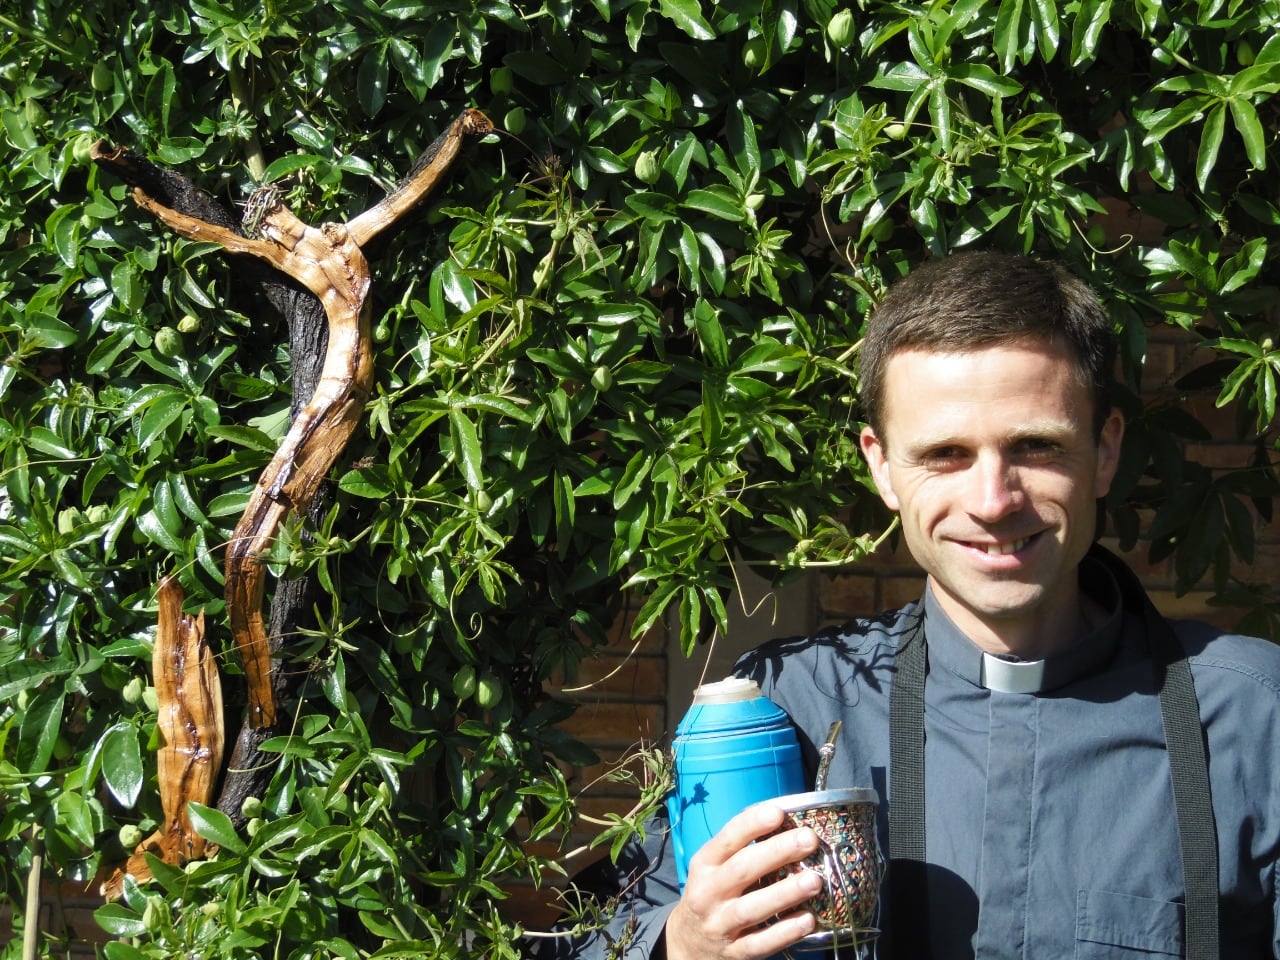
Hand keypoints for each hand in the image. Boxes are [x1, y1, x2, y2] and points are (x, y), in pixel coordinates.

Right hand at [664, 803, 823, 959]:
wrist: (687, 944)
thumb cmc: (711, 895)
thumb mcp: (713, 868)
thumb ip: (740, 849)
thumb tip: (786, 825)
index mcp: (704, 865)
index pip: (726, 840)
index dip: (752, 825)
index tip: (779, 812)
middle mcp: (708, 893)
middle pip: (742, 870)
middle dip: (777, 852)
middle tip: (808, 839)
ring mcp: (720, 925)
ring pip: (752, 908)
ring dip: (785, 893)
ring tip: (814, 880)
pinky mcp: (734, 953)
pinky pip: (761, 943)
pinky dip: (784, 932)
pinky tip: (807, 920)